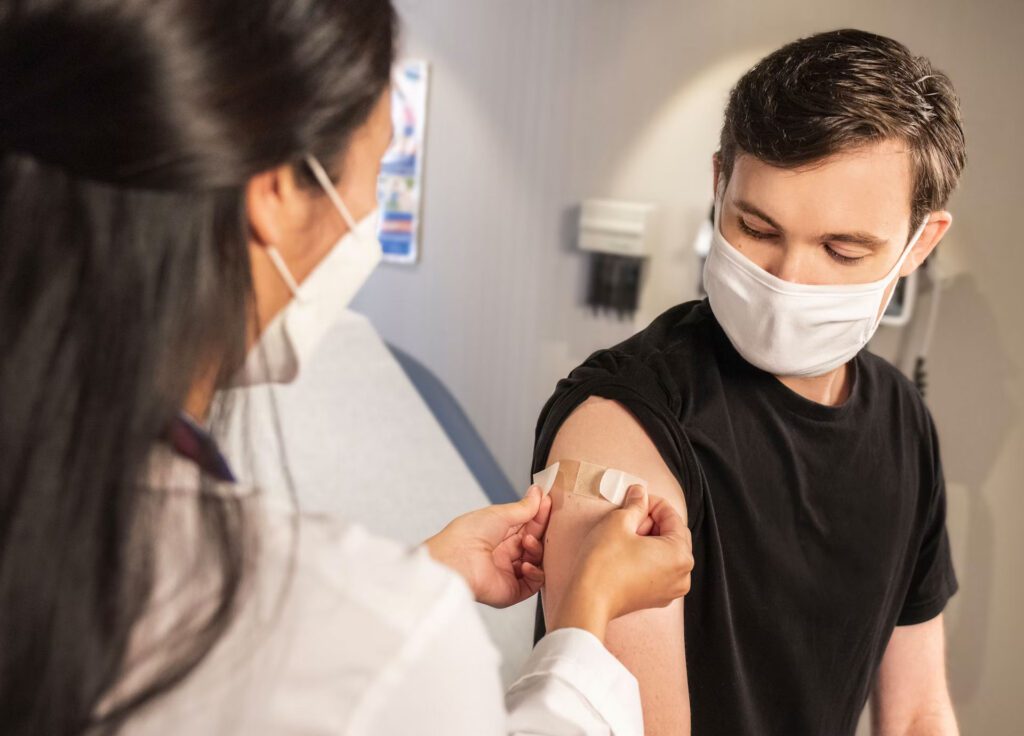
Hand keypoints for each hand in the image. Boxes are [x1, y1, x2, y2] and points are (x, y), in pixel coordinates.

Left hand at [424, 485, 552, 607]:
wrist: (455, 561)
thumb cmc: (467, 535)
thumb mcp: (499, 514)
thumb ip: (523, 507)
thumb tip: (537, 493)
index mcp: (498, 534)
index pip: (527, 525)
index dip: (538, 515)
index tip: (548, 503)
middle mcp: (504, 553)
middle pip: (534, 542)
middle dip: (540, 531)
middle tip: (547, 521)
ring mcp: (508, 572)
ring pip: (536, 561)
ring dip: (537, 550)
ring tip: (528, 542)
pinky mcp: (511, 591)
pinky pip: (533, 584)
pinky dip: (535, 573)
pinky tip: (526, 564)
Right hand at [550, 486, 692, 641]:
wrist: (589, 600)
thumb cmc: (604, 563)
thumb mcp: (619, 522)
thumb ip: (635, 504)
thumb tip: (640, 493)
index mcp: (680, 554)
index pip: (673, 517)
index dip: (653, 503)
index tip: (637, 498)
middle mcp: (682, 574)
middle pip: (673, 536)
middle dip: (652, 522)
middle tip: (629, 516)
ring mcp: (671, 590)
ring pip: (666, 553)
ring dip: (650, 539)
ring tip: (626, 534)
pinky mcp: (656, 598)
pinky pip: (659, 569)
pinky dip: (648, 557)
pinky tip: (627, 551)